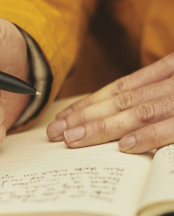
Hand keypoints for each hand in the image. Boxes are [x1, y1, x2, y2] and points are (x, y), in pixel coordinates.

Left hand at [47, 53, 173, 152]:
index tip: (64, 116)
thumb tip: (124, 114)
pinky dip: (147, 136)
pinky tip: (124, 146)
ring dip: (103, 128)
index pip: (122, 87)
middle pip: (122, 100)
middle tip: (55, 132)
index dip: (89, 102)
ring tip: (74, 139)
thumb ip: (158, 93)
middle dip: (84, 117)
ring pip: (139, 113)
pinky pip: (171, 128)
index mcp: (171, 70)